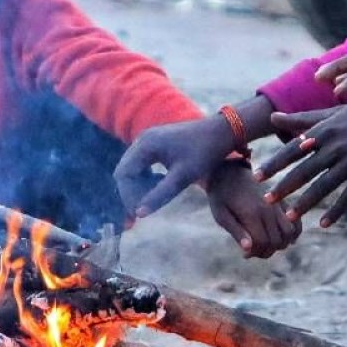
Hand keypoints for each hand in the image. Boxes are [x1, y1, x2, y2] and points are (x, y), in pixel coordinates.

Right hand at [113, 116, 235, 216]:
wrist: (222, 131)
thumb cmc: (204, 153)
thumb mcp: (183, 177)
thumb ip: (159, 195)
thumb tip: (138, 214)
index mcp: (146, 145)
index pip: (124, 175)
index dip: (127, 196)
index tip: (137, 214)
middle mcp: (143, 139)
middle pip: (125, 171)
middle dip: (131, 192)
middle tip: (141, 212)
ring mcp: (149, 139)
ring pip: (133, 168)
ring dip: (139, 185)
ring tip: (152, 200)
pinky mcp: (157, 142)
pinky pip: (143, 163)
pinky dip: (147, 177)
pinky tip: (160, 185)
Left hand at [206, 161, 299, 257]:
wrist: (229, 173)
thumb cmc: (221, 197)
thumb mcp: (221, 215)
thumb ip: (236, 232)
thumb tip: (247, 251)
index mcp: (252, 213)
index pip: (263, 243)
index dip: (255, 253)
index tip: (245, 254)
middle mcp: (269, 209)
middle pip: (277, 241)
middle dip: (266, 251)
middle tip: (253, 250)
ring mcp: (278, 205)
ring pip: (290, 233)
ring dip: (280, 244)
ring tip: (265, 243)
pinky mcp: (282, 201)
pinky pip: (296, 221)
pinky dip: (293, 233)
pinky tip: (280, 236)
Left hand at [255, 94, 346, 228]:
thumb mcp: (333, 113)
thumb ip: (302, 118)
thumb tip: (273, 117)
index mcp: (325, 130)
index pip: (293, 149)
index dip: (275, 163)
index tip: (256, 175)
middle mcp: (336, 146)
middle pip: (305, 170)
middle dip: (284, 186)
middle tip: (266, 199)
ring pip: (324, 186)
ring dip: (305, 202)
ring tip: (290, 216)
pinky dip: (336, 211)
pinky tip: (324, 224)